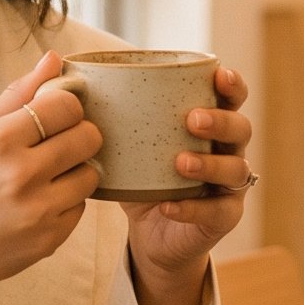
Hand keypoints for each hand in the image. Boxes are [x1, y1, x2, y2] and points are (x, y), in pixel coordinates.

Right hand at [0, 52, 100, 304]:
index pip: (65, 106)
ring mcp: (38, 210)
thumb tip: (54, 59)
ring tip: (48, 176)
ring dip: (76, 171)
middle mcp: (21, 173)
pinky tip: (39, 204)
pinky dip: (67, 203)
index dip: (67, 107)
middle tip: (60, 143)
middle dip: (79, 135)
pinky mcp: (50, 238)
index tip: (57, 115)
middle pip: (88, 136)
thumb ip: (15, 96)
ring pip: (91, 173)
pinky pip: (81, 207)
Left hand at [122, 66, 253, 304]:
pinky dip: (191, 208)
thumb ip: (107, 111)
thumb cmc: (140, 176)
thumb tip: (62, 70)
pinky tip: (168, 205)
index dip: (231, 84)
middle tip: (191, 119)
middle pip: (241, 129)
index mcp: (209, 124)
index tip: (217, 75)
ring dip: (209, 163)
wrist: (148, 234)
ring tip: (180, 163)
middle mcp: (227, 150)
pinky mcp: (223, 218)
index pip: (231, 97)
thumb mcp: (126, 143)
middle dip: (220, 121)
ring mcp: (228, 186)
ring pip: (235, 169)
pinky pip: (217, 212)